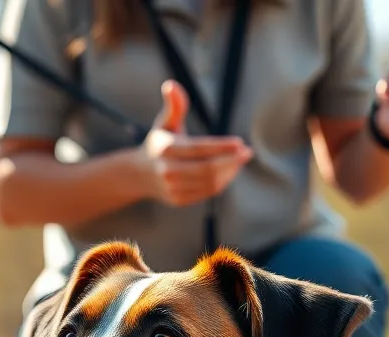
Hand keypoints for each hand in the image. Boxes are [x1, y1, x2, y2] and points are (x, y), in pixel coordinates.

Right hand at [135, 80, 251, 206]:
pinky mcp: (178, 200)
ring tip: (239, 161)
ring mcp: (172, 188)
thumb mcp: (165, 122)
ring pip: (210, 183)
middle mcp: (167, 171)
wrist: (140, 175)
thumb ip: (174, 104)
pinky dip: (221, 183)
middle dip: (231, 161)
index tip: (240, 143)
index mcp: (165, 149)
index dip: (221, 147)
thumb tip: (171, 84)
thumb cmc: (159, 143)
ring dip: (229, 172)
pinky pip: (206, 193)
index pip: (199, 149)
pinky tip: (229, 172)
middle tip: (247, 153)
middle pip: (207, 169)